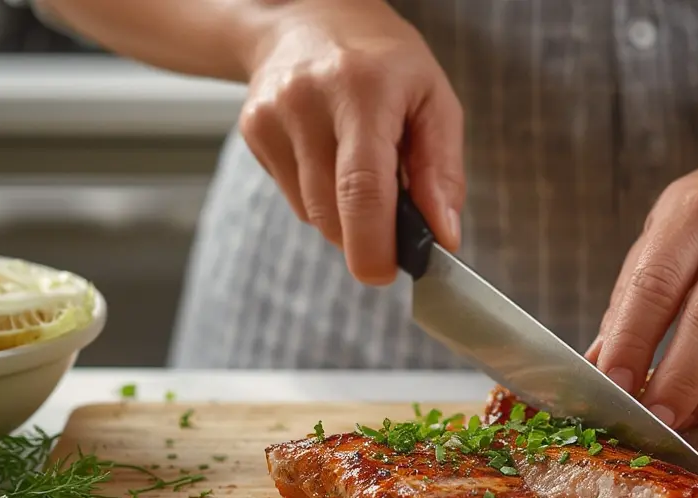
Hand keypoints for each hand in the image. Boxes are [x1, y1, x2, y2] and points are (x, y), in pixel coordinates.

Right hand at [238, 0, 462, 283]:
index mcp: (362, 89)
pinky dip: (322, 200)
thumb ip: (443, 172)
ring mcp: (272, 116)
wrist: (306, 16)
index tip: (389, 272)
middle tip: (394, 225)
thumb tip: (444, 235)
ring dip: (346, 218)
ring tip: (362, 173)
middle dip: (367, 238)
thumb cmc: (384, 61)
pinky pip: (294, 200)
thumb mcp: (434, 100)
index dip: (375, 245)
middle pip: (334, 213)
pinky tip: (332, 160)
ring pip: (312, 214)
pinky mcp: (252, 131)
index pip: (362, 188)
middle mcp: (308, 100)